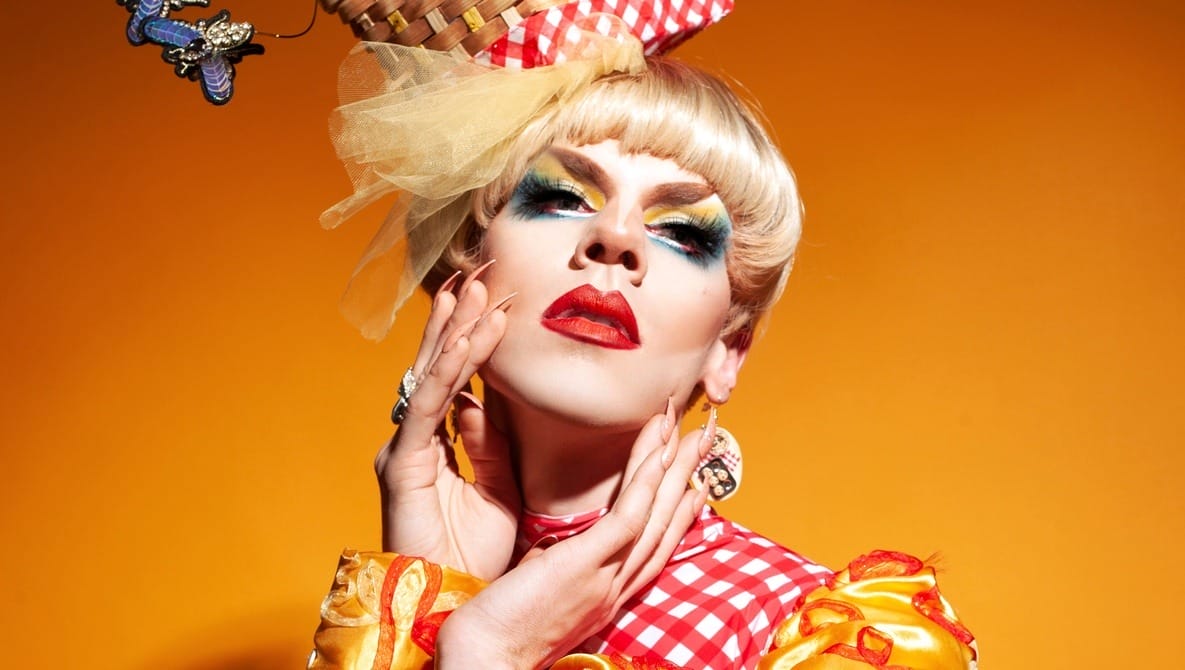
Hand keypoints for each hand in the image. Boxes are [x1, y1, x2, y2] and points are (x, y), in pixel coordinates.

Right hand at [375, 261, 519, 580]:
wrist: (453, 606)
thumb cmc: (476, 556)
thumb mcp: (497, 486)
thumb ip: (489, 440)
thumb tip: (484, 395)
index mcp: (436, 446)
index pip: (454, 380)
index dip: (473, 340)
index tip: (498, 301)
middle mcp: (415, 441)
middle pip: (438, 368)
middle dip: (460, 320)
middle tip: (483, 273)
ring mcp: (406, 449)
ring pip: (431, 376)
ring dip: (456, 329)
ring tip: (477, 287)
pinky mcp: (404, 463)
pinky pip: (432, 404)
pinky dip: (453, 366)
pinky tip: (472, 335)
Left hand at [434, 407, 715, 669]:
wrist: (485, 658)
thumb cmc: (501, 629)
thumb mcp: (540, 593)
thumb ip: (557, 568)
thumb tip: (553, 549)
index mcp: (606, 595)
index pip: (651, 548)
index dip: (675, 515)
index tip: (692, 485)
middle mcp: (615, 587)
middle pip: (663, 528)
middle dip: (685, 480)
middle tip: (703, 440)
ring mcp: (605, 577)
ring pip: (652, 516)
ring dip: (673, 469)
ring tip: (688, 431)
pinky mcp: (586, 565)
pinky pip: (628, 517)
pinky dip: (646, 482)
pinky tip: (659, 452)